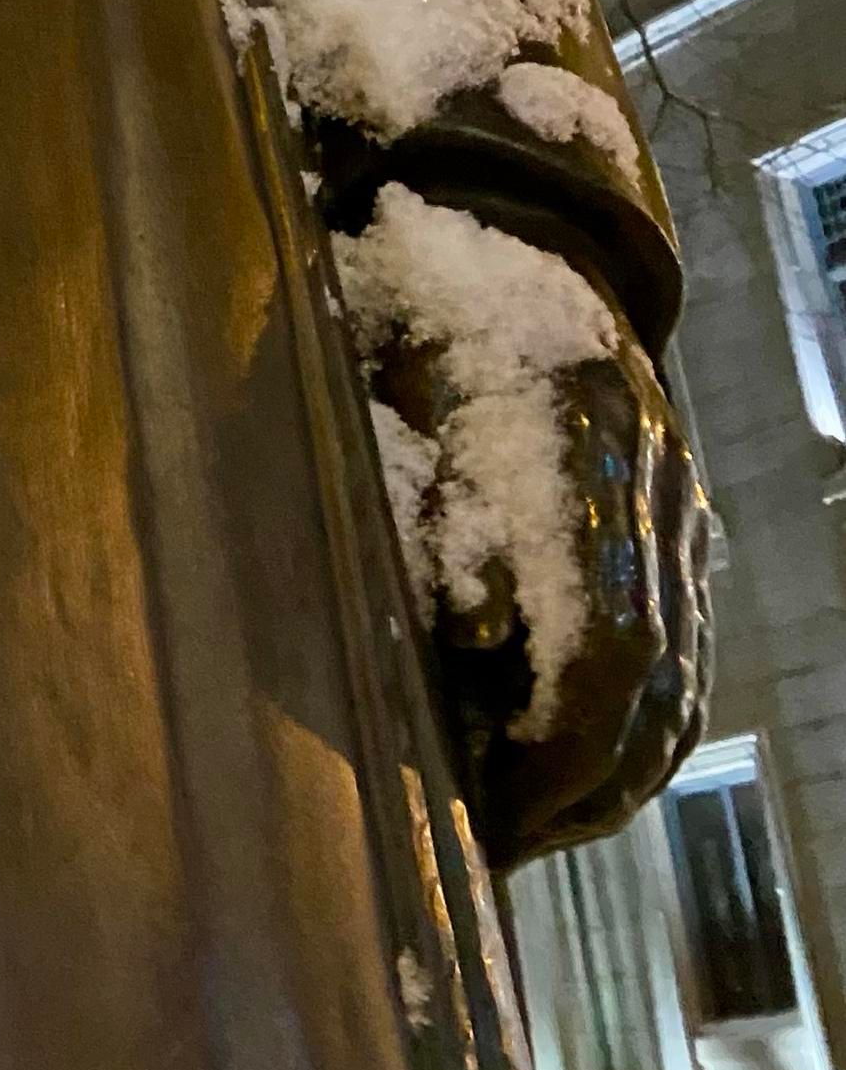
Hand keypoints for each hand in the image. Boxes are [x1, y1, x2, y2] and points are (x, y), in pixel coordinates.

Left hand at [379, 313, 710, 868]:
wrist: (516, 224)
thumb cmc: (416, 309)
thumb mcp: (384, 381)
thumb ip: (423, 497)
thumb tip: (472, 629)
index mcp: (578, 440)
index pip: (608, 635)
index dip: (557, 740)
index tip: (490, 808)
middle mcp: (649, 479)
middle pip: (654, 676)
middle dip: (579, 784)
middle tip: (497, 845)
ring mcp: (677, 499)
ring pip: (682, 674)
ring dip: (615, 772)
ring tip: (535, 828)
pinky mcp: (682, 516)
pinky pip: (686, 645)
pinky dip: (645, 725)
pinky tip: (589, 771)